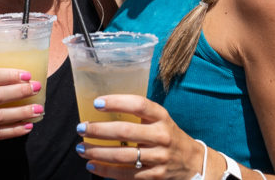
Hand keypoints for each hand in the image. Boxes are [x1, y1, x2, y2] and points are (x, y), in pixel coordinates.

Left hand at [75, 94, 204, 178]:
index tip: (96, 103)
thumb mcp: (160, 119)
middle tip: (81, 128)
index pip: (138, 105)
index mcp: (162, 116)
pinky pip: (127, 175)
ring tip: (82, 149)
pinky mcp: (155, 176)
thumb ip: (139, 113)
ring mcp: (159, 157)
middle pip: (125, 131)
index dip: (117, 102)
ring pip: (123, 155)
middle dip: (99, 130)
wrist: (192, 162)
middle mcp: (161, 135)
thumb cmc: (168, 134)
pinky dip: (107, 171)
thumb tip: (103, 108)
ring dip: (98, 152)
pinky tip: (93, 165)